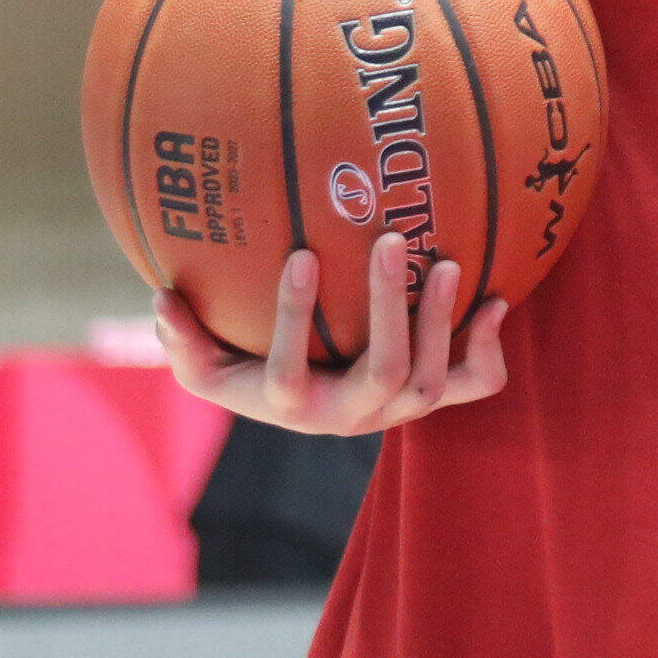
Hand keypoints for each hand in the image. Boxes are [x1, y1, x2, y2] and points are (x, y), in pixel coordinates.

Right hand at [150, 230, 510, 435]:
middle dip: (389, 309)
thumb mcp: (203, 365)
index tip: (302, 256)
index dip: (296, 318)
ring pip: (429, 382)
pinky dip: (486, 349)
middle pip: (382, 374)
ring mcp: (395, 409)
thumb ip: (182, 339)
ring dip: (441, 322)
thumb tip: (161, 299)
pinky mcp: (428, 396)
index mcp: (293, 406)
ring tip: (445, 263)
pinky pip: (472, 384)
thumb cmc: (244, 370)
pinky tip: (496, 301)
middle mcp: (350, 416)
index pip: (291, 373)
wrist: (301, 404)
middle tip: (390, 240)